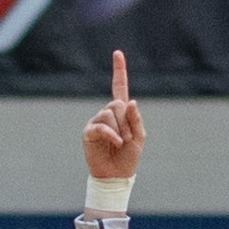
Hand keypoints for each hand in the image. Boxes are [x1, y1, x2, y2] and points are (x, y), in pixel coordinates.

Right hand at [81, 50, 142, 184]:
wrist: (116, 175)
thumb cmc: (128, 157)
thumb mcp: (139, 136)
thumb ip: (136, 119)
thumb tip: (131, 101)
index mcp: (121, 112)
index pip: (119, 87)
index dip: (119, 70)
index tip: (117, 53)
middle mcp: (107, 113)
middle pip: (117, 104)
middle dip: (126, 122)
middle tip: (128, 139)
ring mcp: (96, 121)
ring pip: (109, 113)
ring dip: (120, 130)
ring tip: (121, 144)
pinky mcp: (89, 132)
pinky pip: (101, 126)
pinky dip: (112, 134)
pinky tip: (116, 143)